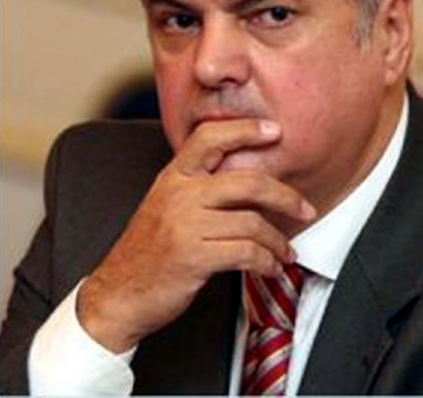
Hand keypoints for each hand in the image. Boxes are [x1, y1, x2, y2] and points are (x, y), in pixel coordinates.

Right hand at [76, 118, 315, 352]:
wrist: (117, 294)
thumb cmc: (149, 249)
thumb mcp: (165, 205)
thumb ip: (197, 187)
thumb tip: (248, 182)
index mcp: (173, 177)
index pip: (210, 137)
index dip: (245, 129)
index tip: (275, 131)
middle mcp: (179, 194)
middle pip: (248, 183)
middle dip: (285, 197)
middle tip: (305, 209)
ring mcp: (185, 225)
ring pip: (253, 223)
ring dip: (278, 241)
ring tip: (286, 252)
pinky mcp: (192, 256)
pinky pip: (246, 253)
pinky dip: (266, 262)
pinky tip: (270, 268)